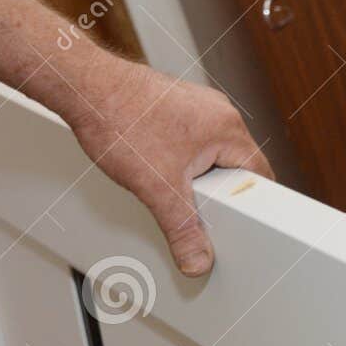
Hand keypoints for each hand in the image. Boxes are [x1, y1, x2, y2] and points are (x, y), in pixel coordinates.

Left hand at [63, 51, 272, 275]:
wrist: (84, 86)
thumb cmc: (120, 118)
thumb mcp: (158, 188)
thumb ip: (183, 230)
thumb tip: (197, 259)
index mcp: (228, 128)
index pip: (260, 174)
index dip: (252, 202)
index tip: (242, 220)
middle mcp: (218, 111)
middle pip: (237, 164)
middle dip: (219, 189)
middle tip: (196, 203)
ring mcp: (197, 105)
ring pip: (212, 152)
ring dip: (197, 173)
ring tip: (170, 177)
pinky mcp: (176, 104)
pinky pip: (192, 138)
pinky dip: (180, 156)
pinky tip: (156, 160)